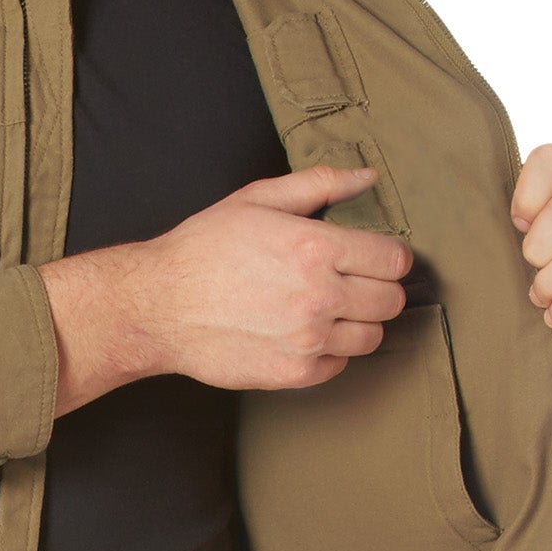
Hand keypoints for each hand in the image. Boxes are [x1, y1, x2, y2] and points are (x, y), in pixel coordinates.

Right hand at [140, 163, 412, 390]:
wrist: (158, 306)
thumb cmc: (203, 249)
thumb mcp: (256, 200)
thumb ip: (318, 185)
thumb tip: (367, 177)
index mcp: (314, 248)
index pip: (393, 260)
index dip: (386, 256)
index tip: (370, 258)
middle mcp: (319, 296)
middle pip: (392, 301)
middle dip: (376, 288)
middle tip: (347, 282)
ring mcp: (308, 340)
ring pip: (372, 336)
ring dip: (355, 321)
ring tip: (322, 308)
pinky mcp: (294, 373)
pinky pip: (340, 365)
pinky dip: (327, 351)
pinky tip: (299, 332)